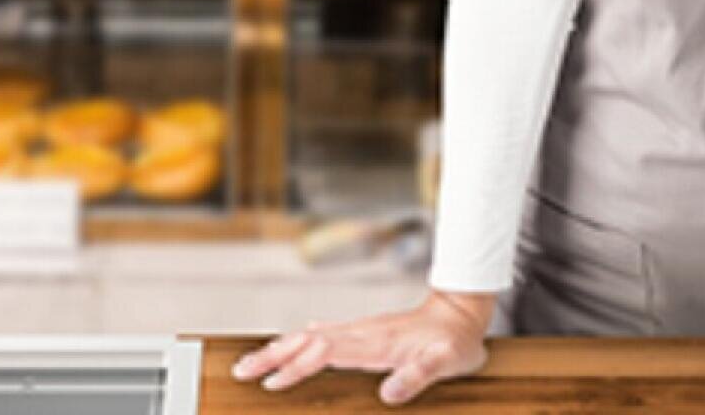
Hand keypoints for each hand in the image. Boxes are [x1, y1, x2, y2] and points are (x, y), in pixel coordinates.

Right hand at [230, 289, 494, 404]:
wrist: (464, 313)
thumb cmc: (455, 342)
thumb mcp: (446, 362)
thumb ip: (418, 375)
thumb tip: (388, 392)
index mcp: (374, 343)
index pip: (325, 352)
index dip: (297, 367)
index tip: (273, 382)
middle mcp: (361, 333)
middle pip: (306, 341)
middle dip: (272, 355)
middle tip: (240, 370)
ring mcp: (361, 331)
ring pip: (311, 336)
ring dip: (280, 348)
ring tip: (253, 362)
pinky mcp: (365, 333)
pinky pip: (325, 335)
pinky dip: (302, 341)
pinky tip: (297, 342)